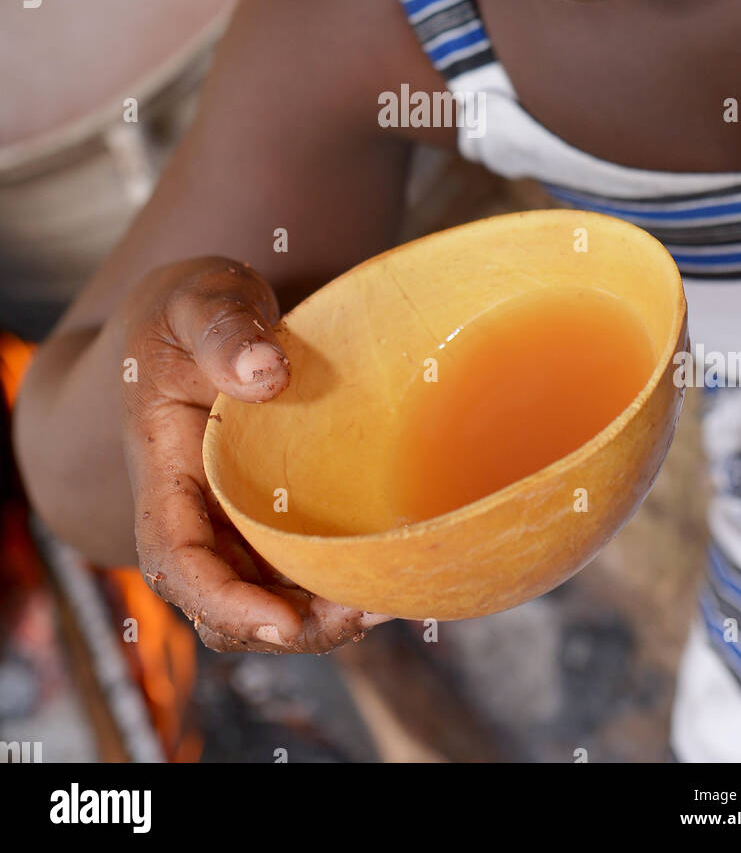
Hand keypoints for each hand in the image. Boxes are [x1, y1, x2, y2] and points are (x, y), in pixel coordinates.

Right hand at [120, 256, 388, 652]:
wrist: (197, 315)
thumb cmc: (191, 307)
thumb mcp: (199, 298)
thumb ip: (225, 331)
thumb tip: (266, 373)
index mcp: (164, 470)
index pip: (176, 560)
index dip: (223, 602)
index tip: (282, 623)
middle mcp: (194, 510)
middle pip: (223, 603)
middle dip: (288, 626)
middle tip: (363, 613)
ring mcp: (231, 518)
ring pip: (264, 598)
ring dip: (319, 616)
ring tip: (390, 599)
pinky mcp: (269, 513)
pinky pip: (296, 567)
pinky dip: (336, 582)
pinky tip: (391, 570)